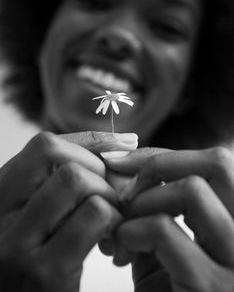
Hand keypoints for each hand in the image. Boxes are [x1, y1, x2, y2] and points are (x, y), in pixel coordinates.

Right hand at [0, 131, 137, 290]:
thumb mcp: (41, 219)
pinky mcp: (44, 274)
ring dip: (108, 196)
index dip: (88, 142)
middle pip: (59, 156)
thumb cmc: (41, 266)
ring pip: (76, 179)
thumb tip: (122, 142)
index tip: (119, 148)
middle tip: (113, 198)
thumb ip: (63, 184)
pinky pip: (95, 214)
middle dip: (100, 172)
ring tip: (113, 222)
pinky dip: (115, 221)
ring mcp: (16, 245)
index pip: (44, 146)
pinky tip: (114, 244)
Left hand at [106, 146, 233, 291]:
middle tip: (128, 189)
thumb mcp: (172, 246)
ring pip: (193, 190)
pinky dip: (135, 229)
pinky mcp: (214, 289)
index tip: (124, 160)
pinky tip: (122, 245)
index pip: (218, 162)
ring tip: (126, 221)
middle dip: (160, 165)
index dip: (167, 155)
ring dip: (145, 199)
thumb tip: (127, 170)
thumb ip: (159, 209)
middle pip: (218, 164)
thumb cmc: (175, 291)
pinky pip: (166, 231)